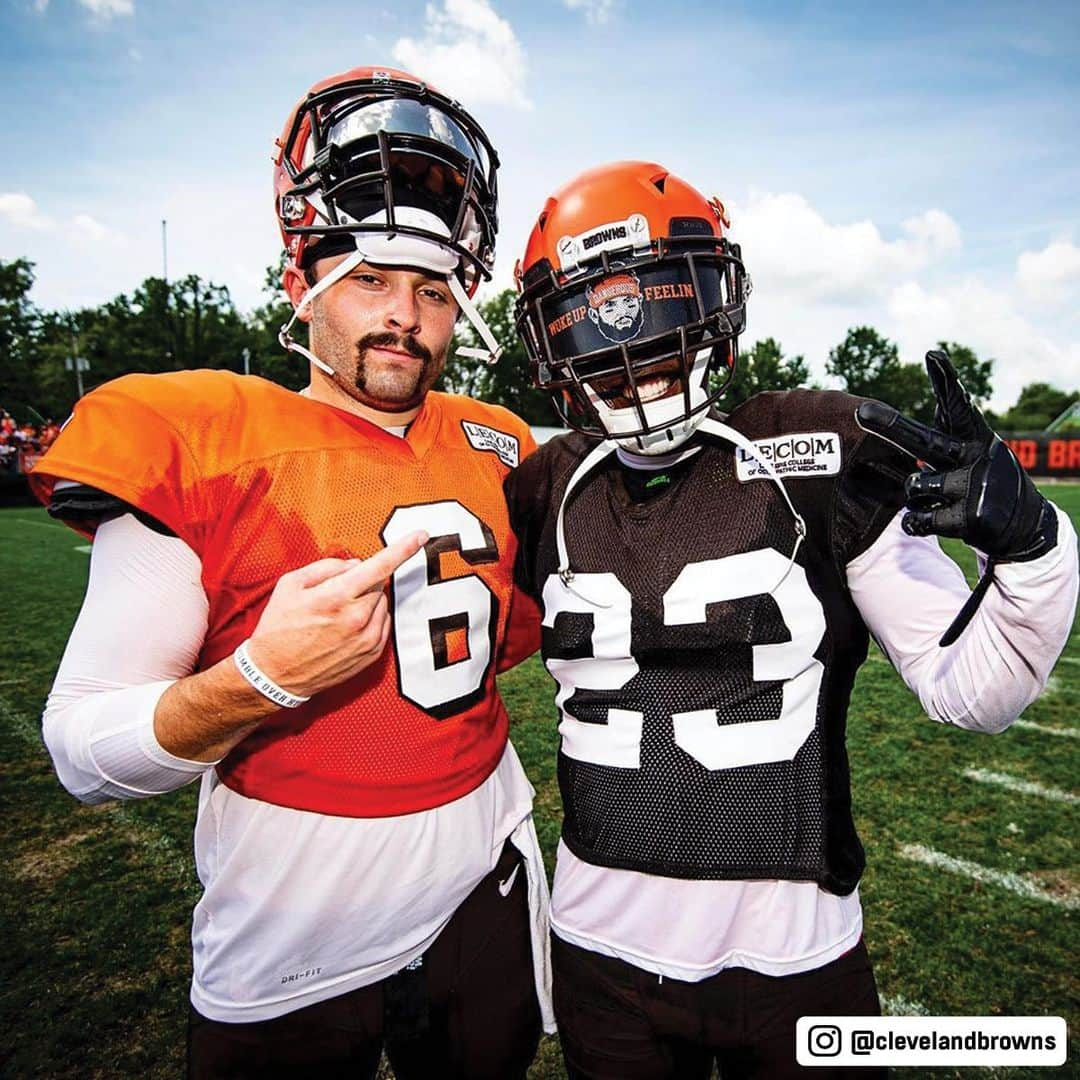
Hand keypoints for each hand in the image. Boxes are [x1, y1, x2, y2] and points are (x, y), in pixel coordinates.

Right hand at [246, 532, 427, 698]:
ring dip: (366, 602)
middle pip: (377, 585)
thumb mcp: (291, 584)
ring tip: (335, 615)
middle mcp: (356, 619)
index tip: (421, 535)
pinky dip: (370, 619)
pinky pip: (383, 624)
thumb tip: (358, 564)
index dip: (403, 548)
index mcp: (336, 597)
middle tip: (334, 594)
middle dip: (361, 582)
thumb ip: (327, 567)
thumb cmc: (278, 627)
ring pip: (382, 604)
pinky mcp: (371, 655)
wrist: (274, 675)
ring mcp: (366, 639)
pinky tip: (346, 627)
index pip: (378, 567)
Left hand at [856, 350, 1054, 560]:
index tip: (932, 355)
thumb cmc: (982, 478)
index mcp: (977, 437)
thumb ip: (944, 429)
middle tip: (863, 412)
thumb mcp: (971, 450)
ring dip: (916, 494)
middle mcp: (976, 458)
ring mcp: (974, 488)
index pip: (957, 405)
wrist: (1025, 524)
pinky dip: (916, 522)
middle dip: (892, 428)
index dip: (945, 381)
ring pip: (914, 486)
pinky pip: (916, 519)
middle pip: (924, 442)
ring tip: (939, 497)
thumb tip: (926, 385)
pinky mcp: (970, 518)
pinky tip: (934, 519)